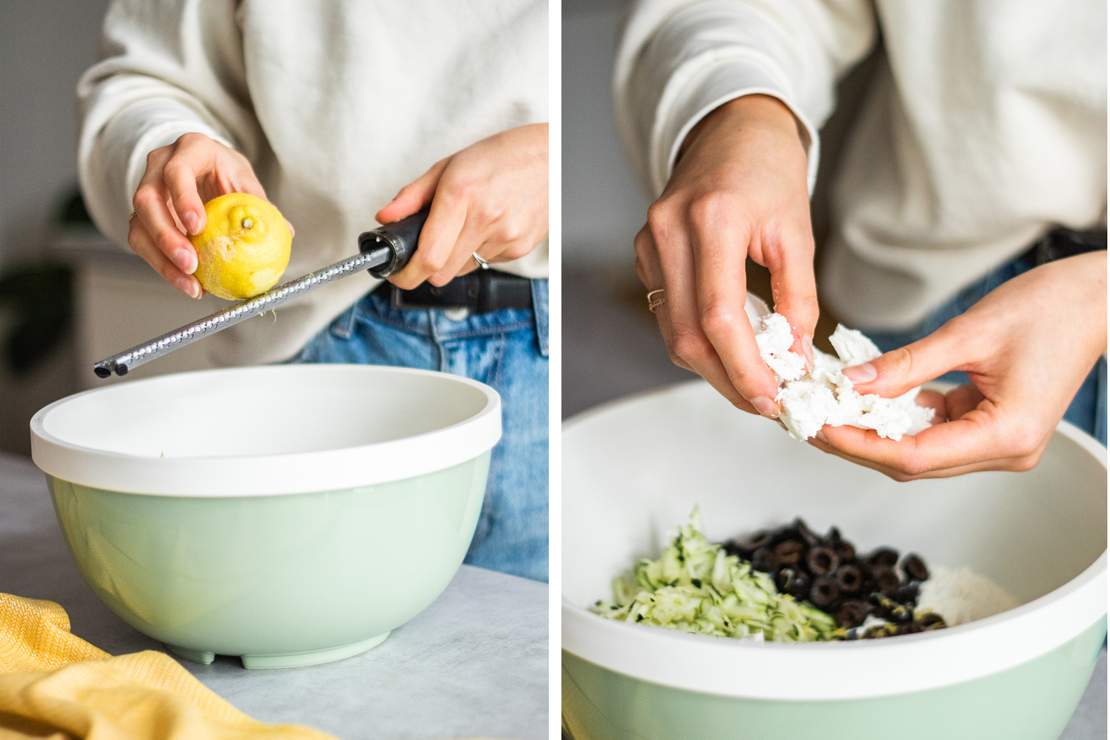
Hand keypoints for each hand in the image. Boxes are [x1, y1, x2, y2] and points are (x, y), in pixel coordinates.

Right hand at [130, 133, 268, 298]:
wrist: (207, 167)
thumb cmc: (227, 173)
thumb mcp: (246, 181)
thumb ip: (261, 205)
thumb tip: (286, 233)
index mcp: (190, 150)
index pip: (176, 171)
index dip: (183, 199)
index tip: (198, 227)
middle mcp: (159, 165)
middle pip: (148, 200)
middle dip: (167, 236)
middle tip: (191, 263)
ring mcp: (146, 189)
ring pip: (139, 224)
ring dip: (162, 258)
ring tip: (190, 283)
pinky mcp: (141, 215)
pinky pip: (142, 242)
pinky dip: (162, 266)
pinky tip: (186, 283)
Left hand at [378, 123, 548, 289]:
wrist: (552, 158)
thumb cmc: (501, 156)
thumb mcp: (450, 165)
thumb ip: (413, 194)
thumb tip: (385, 218)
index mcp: (462, 194)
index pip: (428, 257)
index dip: (406, 274)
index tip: (397, 273)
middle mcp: (485, 219)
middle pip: (441, 273)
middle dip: (426, 268)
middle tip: (423, 251)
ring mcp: (506, 237)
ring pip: (463, 270)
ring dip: (454, 257)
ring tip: (464, 226)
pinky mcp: (520, 247)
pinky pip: (486, 263)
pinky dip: (478, 251)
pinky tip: (487, 226)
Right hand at [634, 95, 816, 416]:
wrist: (730, 129)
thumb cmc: (768, 171)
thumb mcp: (797, 232)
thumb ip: (797, 299)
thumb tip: (794, 360)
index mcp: (712, 219)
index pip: (718, 316)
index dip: (744, 368)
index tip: (773, 399)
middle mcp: (669, 231)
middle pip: (687, 335)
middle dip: (728, 379)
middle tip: (766, 403)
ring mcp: (649, 242)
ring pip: (672, 332)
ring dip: (712, 367)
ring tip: (753, 381)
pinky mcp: (643, 253)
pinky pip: (667, 313)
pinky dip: (697, 340)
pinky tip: (729, 347)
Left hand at [813, 251, 1106, 479]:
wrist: (1099, 299)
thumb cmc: (1052, 308)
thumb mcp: (968, 333)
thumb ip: (907, 364)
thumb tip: (851, 383)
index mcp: (1006, 435)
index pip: (912, 456)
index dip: (858, 444)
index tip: (818, 426)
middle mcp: (1007, 451)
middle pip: (912, 462)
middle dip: (857, 442)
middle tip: (809, 419)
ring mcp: (1001, 443)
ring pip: (920, 451)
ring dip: (874, 433)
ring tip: (828, 409)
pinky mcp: (993, 427)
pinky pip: (935, 433)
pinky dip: (899, 419)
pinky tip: (867, 400)